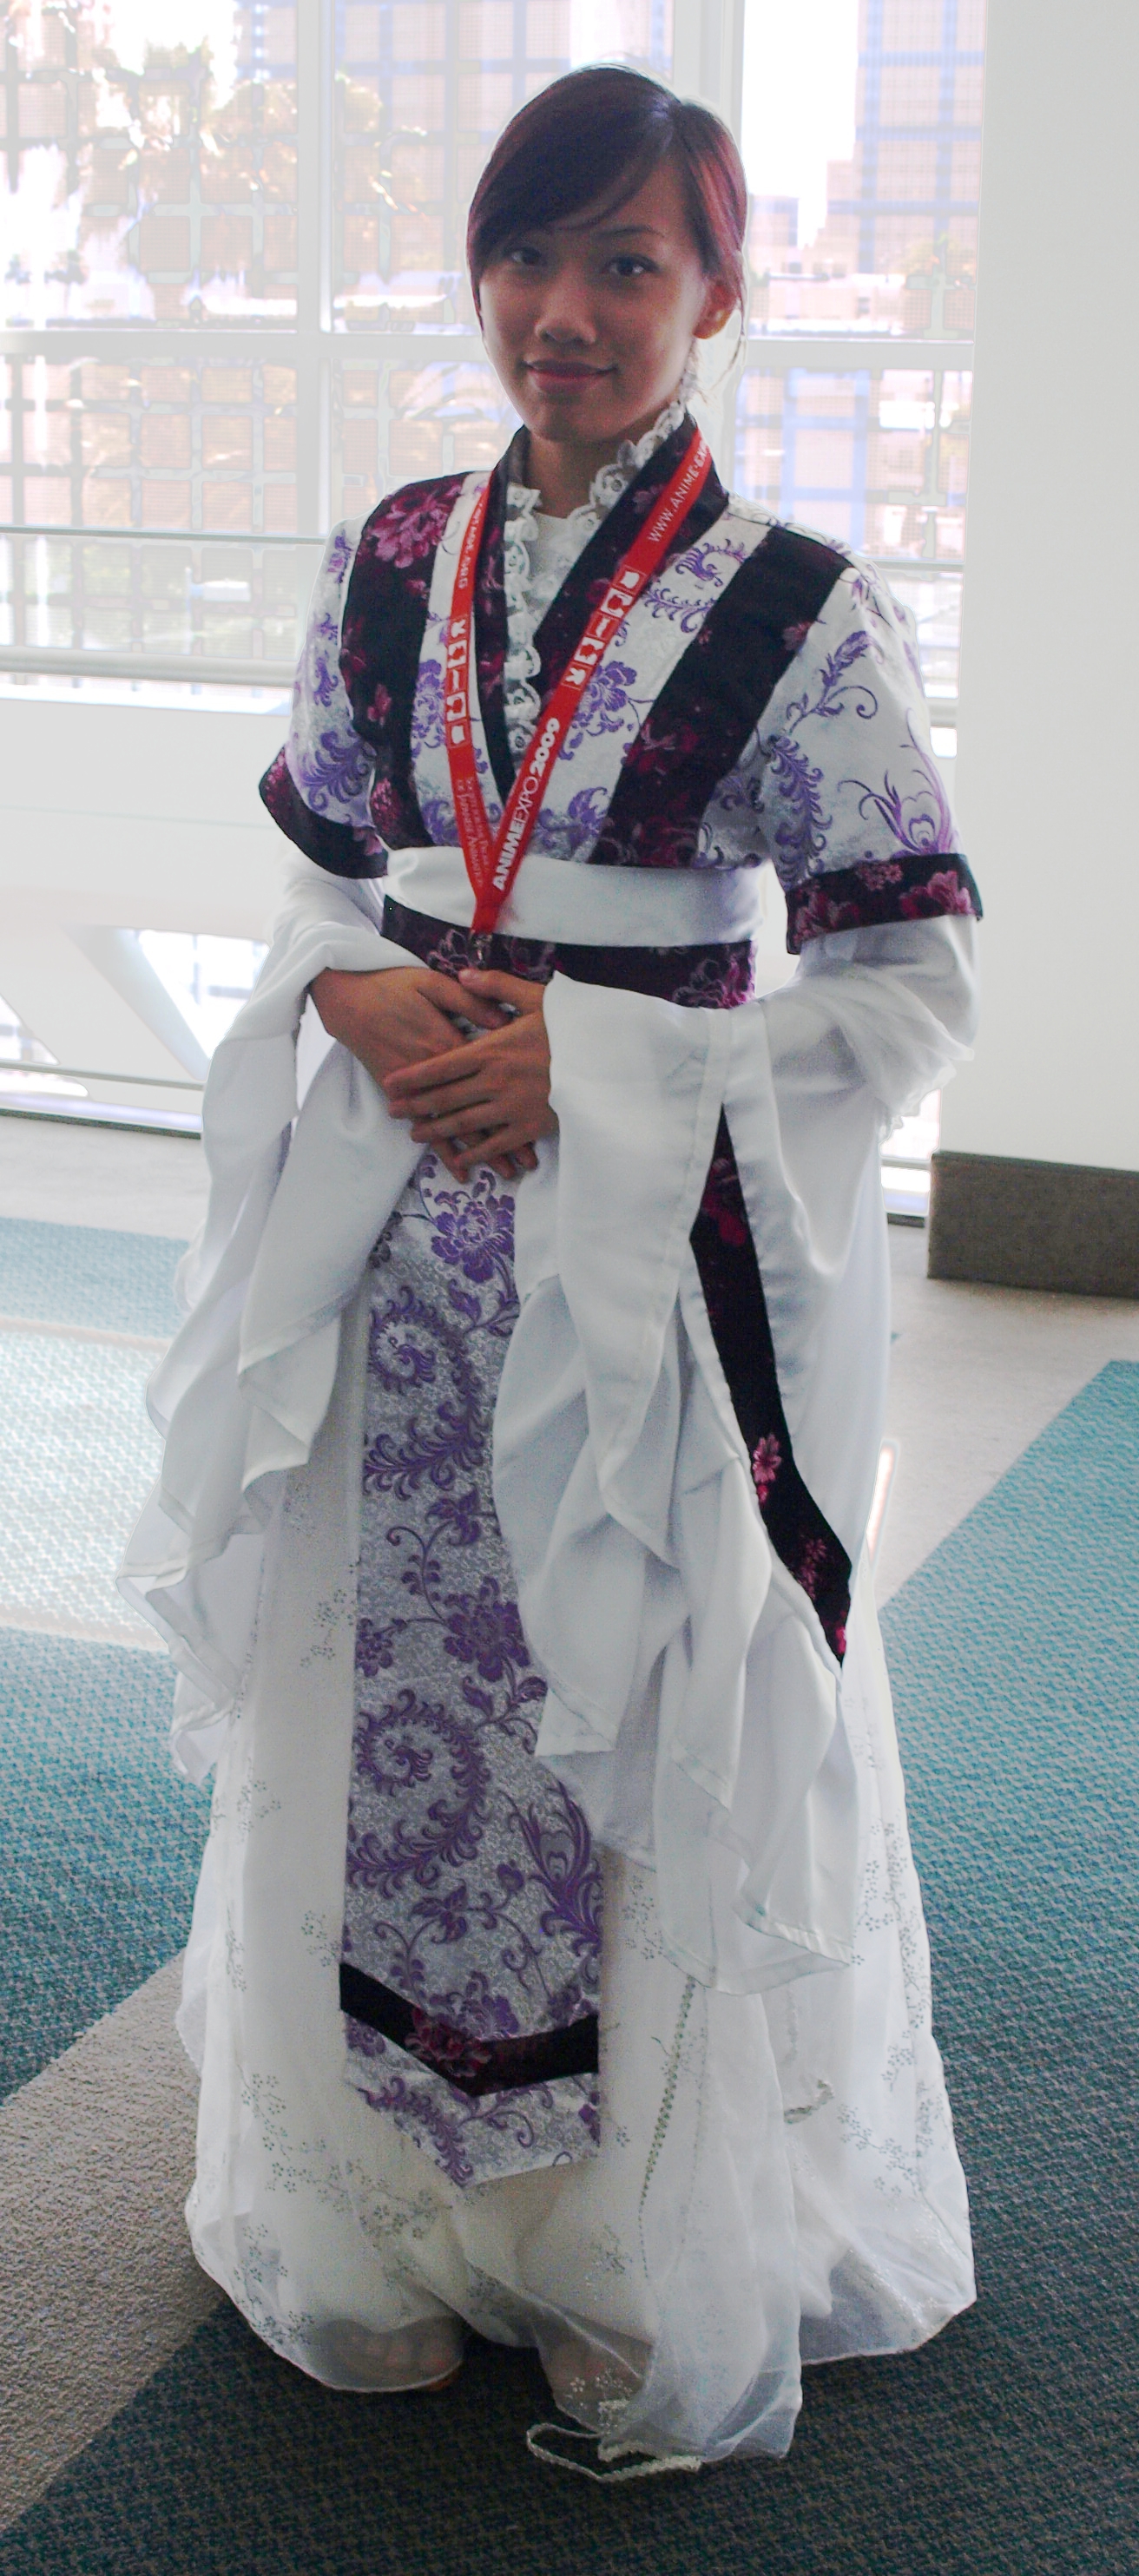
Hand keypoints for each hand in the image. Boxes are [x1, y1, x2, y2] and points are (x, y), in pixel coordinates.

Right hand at [310, 963, 515, 1181]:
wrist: (346, 999)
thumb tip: (501, 1020)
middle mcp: (437, 1072)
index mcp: (449, 1041)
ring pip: (457, 1126)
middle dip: (508, 1136)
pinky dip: (445, 1151)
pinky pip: (428, 1128)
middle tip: (531, 1160)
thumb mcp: (432, 983)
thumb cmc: (391, 986)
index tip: (543, 1112)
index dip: (517, 1095)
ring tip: (507, 1172)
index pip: (490, 1074)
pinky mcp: (403, 1095)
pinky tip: (460, 1170)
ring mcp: (419, 1088)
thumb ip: (468, 1000)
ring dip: (483, 1151)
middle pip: (479, 1108)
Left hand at [382, 969, 554, 1178]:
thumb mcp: (537, 997)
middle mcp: (496, 1082)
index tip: (391, 1083)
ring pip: (464, 1123)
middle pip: (445, 1098)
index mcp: (493, 1050)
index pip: (441, 1066)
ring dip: (437, 1131)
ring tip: (415, 1135)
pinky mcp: (531, 1128)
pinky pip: (496, 1145)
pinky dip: (476, 1154)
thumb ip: (496, 986)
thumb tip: (463, 973)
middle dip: (415, 1106)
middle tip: (393, 1111)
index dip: (413, 1077)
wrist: (609, 1059)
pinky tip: (460, 1158)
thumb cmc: (573, 1026)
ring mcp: (511, 1108)